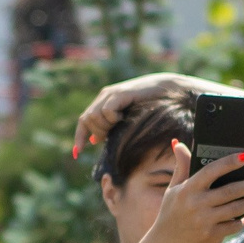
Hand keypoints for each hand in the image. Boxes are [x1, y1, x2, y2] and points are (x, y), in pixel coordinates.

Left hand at [71, 72, 198, 157]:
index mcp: (103, 102)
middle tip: (112, 133)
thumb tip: (94, 139)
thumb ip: (109, 127)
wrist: (166, 90)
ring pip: (94, 117)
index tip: (77, 153)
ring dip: (106, 126)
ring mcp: (111, 94)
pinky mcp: (119, 93)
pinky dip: (113, 119)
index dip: (79, 137)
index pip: (84, 120)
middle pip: (87, 120)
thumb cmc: (149, 106)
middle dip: (98, 132)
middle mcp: (104, 96)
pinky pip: (106, 112)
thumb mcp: (125, 119)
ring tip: (120, 124)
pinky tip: (123, 118)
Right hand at [136, 141, 243, 242]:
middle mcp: (196, 204)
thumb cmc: (170, 212)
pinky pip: (232, 226)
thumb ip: (181, 166)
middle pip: (230, 190)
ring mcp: (204, 221)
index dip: (231, 161)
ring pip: (235, 209)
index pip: (212, 170)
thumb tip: (178, 143)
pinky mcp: (210, 236)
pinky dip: (241, 221)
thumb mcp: (173, 189)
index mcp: (187, 189)